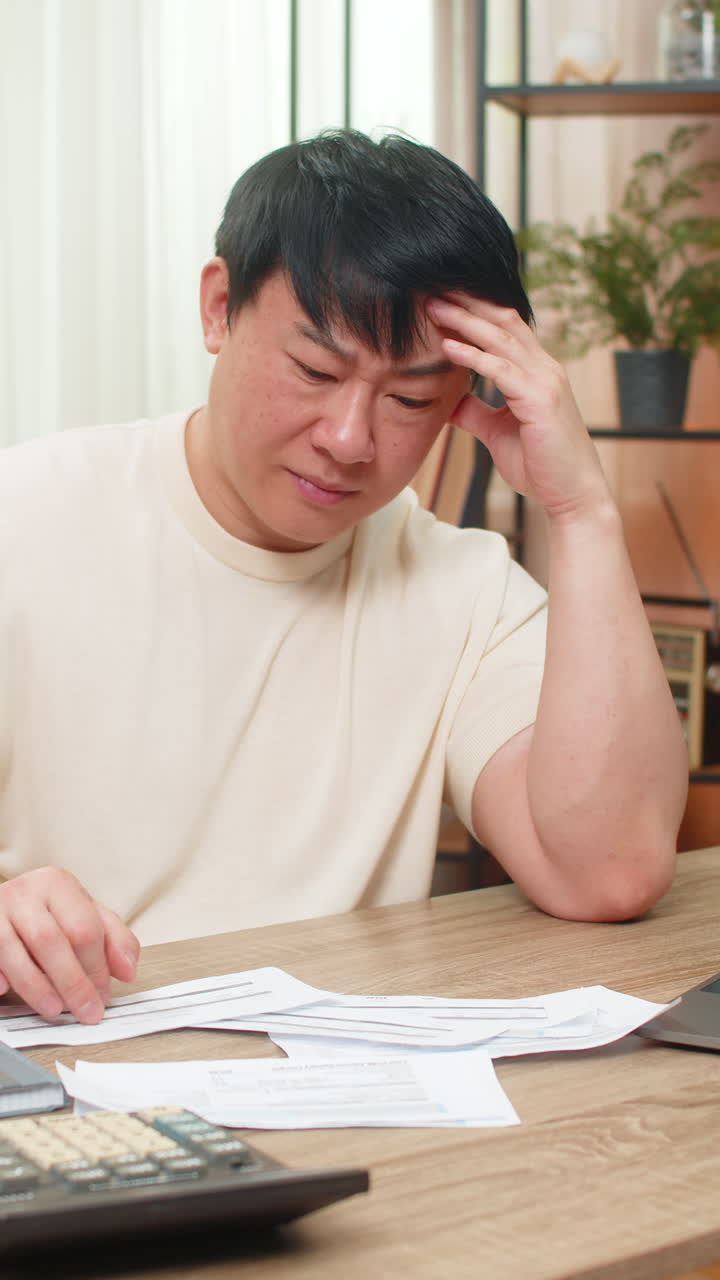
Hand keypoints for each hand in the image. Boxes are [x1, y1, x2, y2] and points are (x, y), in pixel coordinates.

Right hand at [0, 868, 139, 1022]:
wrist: (1, 904)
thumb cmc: (47, 913)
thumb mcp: (85, 915)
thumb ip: (114, 939)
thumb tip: (128, 970)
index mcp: (57, 885)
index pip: (84, 928)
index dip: (97, 967)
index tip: (103, 995)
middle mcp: (25, 893)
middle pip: (51, 940)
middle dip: (72, 982)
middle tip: (86, 1010)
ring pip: (14, 952)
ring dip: (37, 987)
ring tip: (54, 1009)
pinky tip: (6, 991)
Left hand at [426, 293, 610, 519]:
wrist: (573, 495)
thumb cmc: (541, 466)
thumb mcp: (498, 433)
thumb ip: (477, 412)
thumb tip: (451, 401)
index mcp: (537, 372)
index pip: (504, 328)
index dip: (474, 310)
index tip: (441, 300)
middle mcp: (544, 368)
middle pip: (502, 321)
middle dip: (467, 303)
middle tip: (432, 289)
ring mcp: (545, 381)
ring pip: (500, 339)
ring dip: (464, 321)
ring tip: (433, 307)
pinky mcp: (540, 400)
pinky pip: (501, 369)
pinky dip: (473, 356)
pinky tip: (448, 347)